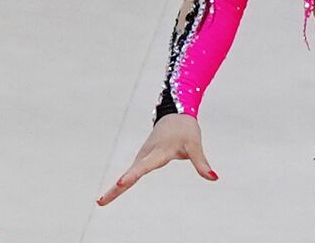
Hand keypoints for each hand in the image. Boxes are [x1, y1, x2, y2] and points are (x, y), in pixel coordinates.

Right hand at [96, 114, 215, 205]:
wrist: (175, 113)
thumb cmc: (185, 129)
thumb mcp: (195, 145)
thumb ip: (201, 163)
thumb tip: (214, 178)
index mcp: (159, 151)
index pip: (146, 165)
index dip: (134, 174)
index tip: (121, 182)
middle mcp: (147, 154)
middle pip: (130, 174)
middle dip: (116, 188)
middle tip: (100, 202)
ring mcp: (142, 156)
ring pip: (128, 174)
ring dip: (115, 189)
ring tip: (101, 201)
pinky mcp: (142, 158)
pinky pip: (131, 173)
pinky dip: (121, 184)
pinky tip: (112, 194)